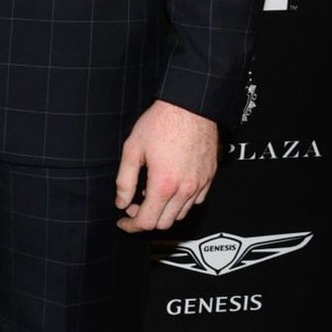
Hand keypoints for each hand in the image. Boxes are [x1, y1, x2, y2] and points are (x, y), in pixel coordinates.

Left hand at [115, 98, 216, 231]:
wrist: (190, 106)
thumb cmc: (160, 123)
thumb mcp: (133, 148)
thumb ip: (125, 180)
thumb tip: (121, 202)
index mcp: (163, 185)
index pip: (146, 221)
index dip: (131, 225)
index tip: (122, 221)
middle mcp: (184, 190)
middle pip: (164, 223)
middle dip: (146, 220)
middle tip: (134, 205)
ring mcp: (200, 185)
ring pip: (180, 214)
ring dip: (163, 212)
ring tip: (151, 193)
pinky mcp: (209, 177)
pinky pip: (196, 201)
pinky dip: (181, 203)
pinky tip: (171, 188)